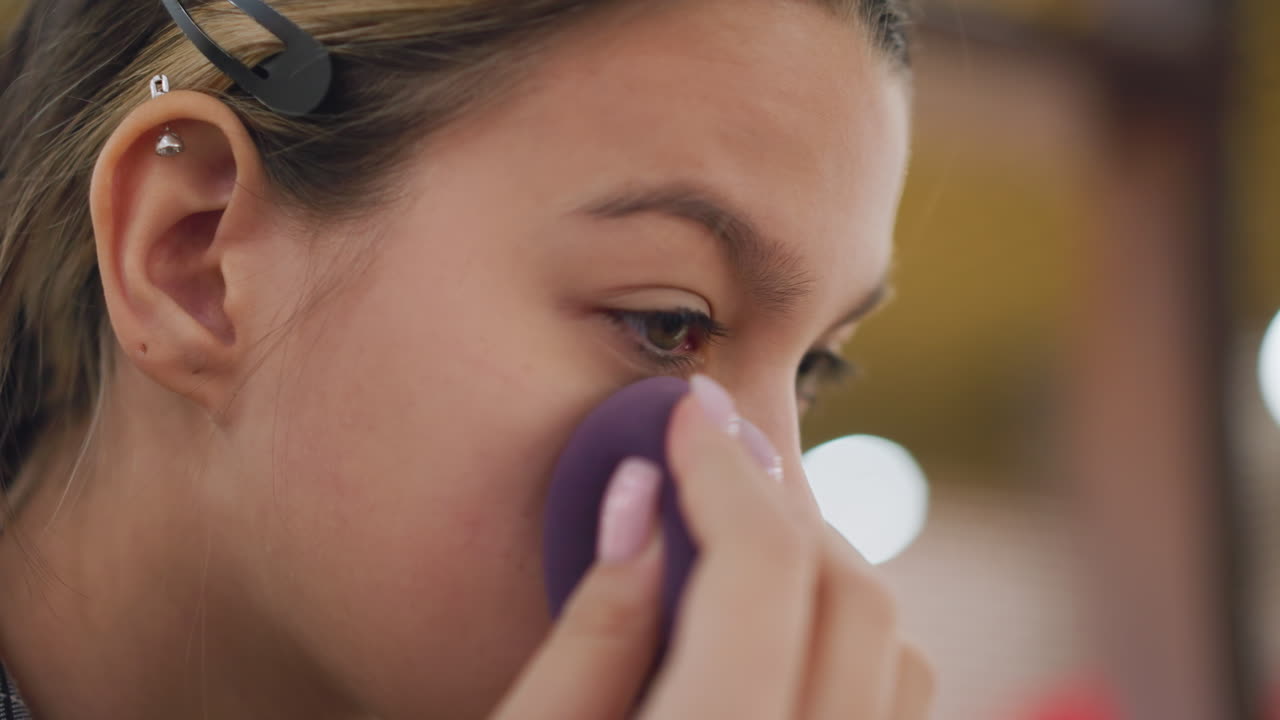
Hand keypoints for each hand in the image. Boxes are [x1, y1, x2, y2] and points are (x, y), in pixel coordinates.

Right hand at [492, 375, 933, 718]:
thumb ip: (590, 637)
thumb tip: (644, 500)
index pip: (761, 578)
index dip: (723, 474)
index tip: (687, 414)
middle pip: (853, 599)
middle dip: (780, 509)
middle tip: (708, 460)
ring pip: (900, 654)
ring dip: (824, 572)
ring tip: (733, 543)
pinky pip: (894, 703)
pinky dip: (847, 640)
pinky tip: (769, 630)